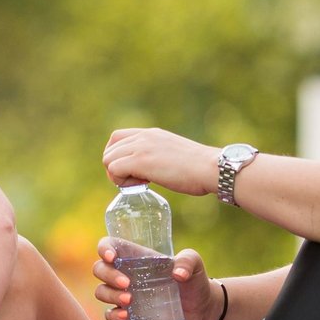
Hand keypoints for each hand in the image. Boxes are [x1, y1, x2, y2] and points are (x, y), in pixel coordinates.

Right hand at [93, 241, 225, 319]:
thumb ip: (188, 261)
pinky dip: (113, 315)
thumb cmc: (195, 281)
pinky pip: (109, 314)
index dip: (104, 248)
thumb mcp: (195, 265)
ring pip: (101, 291)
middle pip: (100, 269)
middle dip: (108, 275)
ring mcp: (125, 294)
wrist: (202, 310)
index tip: (112, 257)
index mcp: (137, 257)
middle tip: (127, 283)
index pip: (110, 245)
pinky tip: (126, 316)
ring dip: (110, 295)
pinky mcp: (129, 314)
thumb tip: (178, 273)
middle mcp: (126, 274)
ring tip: (130, 301)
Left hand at [102, 128, 219, 196]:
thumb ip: (160, 156)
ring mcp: (141, 147)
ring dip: (117, 175)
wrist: (211, 168)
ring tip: (138, 184)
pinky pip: (113, 169)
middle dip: (116, 168)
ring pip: (108, 159)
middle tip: (133, 181)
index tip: (133, 171)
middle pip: (109, 149)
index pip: (118, 138)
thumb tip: (154, 170)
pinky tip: (141, 186)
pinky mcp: (141, 161)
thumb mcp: (174, 154)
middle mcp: (143, 136)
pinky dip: (121, 181)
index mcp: (151, 133)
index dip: (119, 156)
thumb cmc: (200, 168)